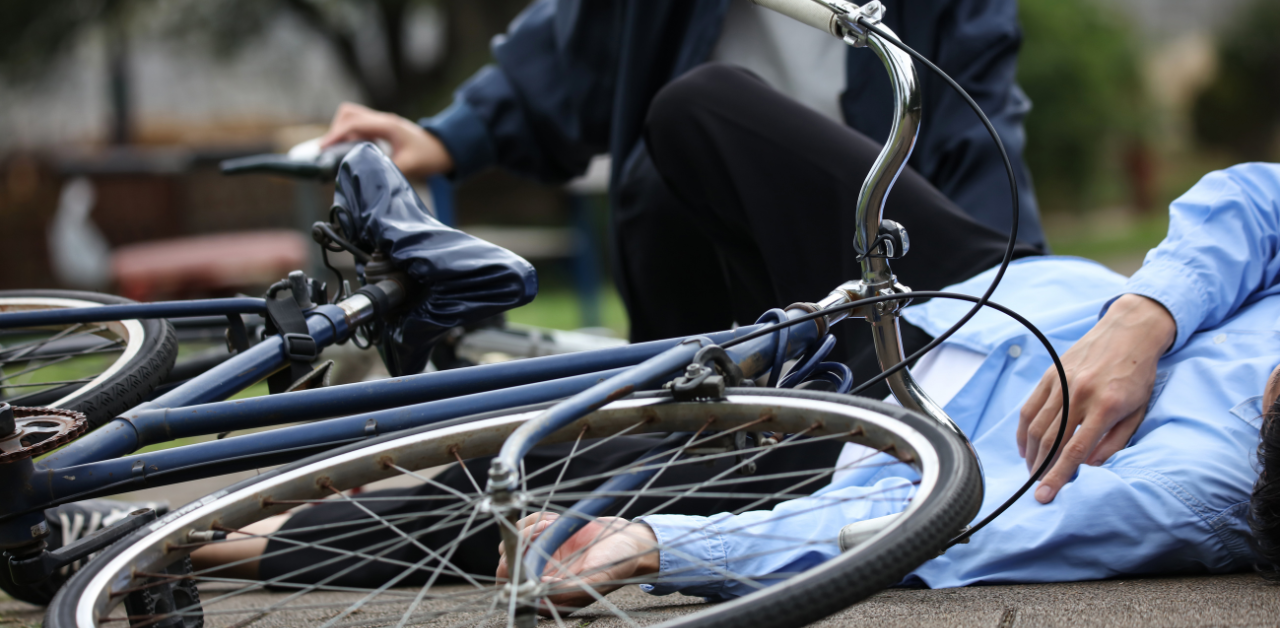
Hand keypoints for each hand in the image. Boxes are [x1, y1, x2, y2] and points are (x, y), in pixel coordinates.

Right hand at [320, 102, 453, 178]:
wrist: (445, 149)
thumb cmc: (430, 155)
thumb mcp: (410, 165)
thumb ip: (388, 169)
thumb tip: (367, 177)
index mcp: (387, 125)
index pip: (353, 123)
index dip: (335, 135)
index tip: (323, 149)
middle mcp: (382, 120)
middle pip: (348, 114)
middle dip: (335, 131)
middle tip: (330, 152)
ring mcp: (382, 123)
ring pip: (352, 118)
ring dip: (342, 133)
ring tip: (338, 153)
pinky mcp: (382, 129)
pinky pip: (359, 127)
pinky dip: (351, 136)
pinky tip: (352, 152)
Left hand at [496, 513, 659, 614]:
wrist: (629, 539)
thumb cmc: (618, 563)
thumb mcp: (597, 578)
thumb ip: (569, 589)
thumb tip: (538, 589)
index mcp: (551, 596)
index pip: (515, 588)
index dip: (516, 568)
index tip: (530, 550)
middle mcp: (542, 579)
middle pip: (507, 564)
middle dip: (520, 542)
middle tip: (543, 529)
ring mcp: (541, 557)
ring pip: (512, 543)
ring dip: (528, 528)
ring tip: (552, 523)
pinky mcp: (544, 538)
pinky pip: (524, 526)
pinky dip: (535, 519)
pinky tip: (554, 519)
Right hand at [1018, 294, 1175, 502]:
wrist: (1129, 331)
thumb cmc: (1138, 374)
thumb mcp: (1137, 411)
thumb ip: (1114, 442)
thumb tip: (1088, 465)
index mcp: (1105, 407)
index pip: (1074, 450)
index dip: (1056, 476)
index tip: (1044, 496)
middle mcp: (1079, 395)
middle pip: (1050, 441)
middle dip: (1040, 470)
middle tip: (1038, 488)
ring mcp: (1061, 383)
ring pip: (1036, 427)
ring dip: (1031, 454)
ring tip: (1033, 471)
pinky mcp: (1050, 375)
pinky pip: (1029, 408)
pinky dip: (1024, 432)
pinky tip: (1026, 447)